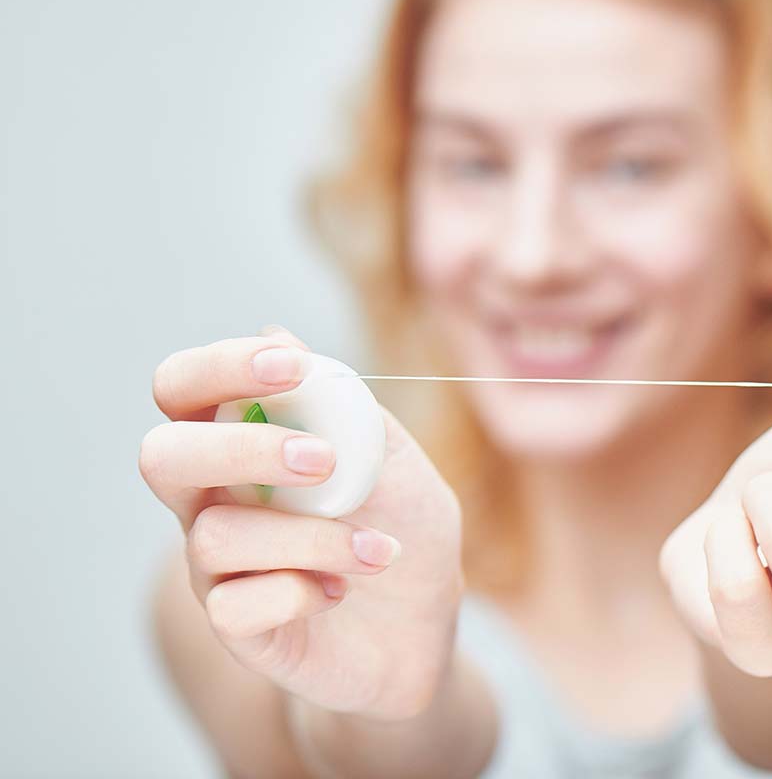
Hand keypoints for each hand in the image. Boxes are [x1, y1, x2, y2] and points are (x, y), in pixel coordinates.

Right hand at [139, 326, 462, 718]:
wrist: (425, 628)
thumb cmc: (405, 529)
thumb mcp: (393, 458)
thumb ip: (341, 402)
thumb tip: (275, 328)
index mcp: (242, 443)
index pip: (182, 388)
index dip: (220, 366)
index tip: (292, 366)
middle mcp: (212, 501)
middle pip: (161, 456)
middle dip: (241, 448)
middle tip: (325, 463)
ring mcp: (215, 568)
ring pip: (218, 536)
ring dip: (318, 538)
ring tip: (378, 551)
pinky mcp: (234, 628)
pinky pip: (236, 606)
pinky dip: (304, 592)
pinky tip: (340, 593)